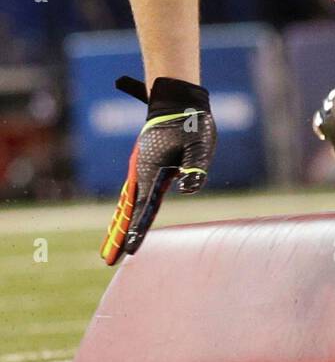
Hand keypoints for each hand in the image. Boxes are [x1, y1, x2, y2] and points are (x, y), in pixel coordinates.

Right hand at [100, 75, 216, 264]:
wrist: (176, 100)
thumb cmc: (192, 122)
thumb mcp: (199, 142)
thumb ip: (195, 166)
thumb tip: (189, 189)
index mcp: (152, 168)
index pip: (145, 206)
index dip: (137, 229)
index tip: (130, 250)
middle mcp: (141, 171)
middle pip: (127, 210)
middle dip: (118, 235)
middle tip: (108, 260)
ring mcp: (140, 168)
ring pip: (126, 203)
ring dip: (118, 225)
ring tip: (108, 249)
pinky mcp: (144, 165)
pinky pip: (131, 193)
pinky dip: (124, 210)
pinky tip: (121, 219)